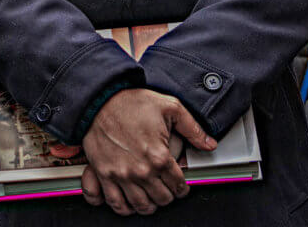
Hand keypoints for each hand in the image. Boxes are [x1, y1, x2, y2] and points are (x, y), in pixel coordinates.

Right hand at [79, 88, 215, 216]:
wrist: (99, 100)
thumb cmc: (130, 102)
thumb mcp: (169, 107)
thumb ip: (192, 128)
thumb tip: (209, 143)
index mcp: (159, 156)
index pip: (178, 185)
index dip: (182, 187)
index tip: (180, 184)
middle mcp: (141, 170)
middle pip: (162, 198)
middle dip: (168, 195)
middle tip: (166, 189)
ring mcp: (121, 174)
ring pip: (141, 205)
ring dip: (150, 204)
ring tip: (151, 197)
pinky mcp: (104, 173)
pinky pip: (115, 202)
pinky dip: (124, 207)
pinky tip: (130, 203)